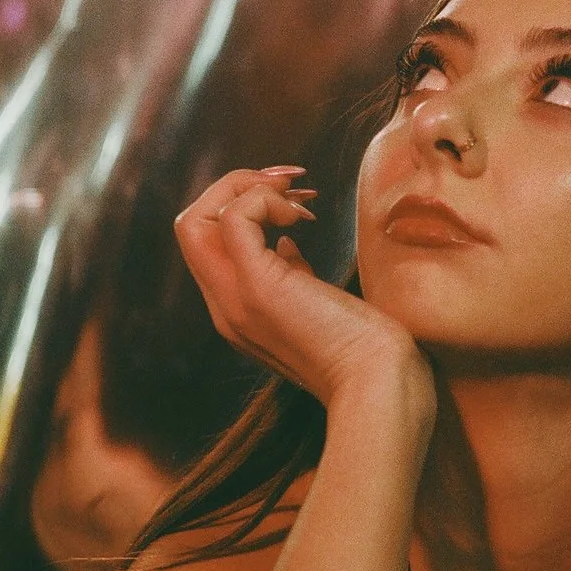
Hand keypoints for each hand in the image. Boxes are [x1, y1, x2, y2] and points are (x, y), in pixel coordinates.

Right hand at [174, 168, 432, 422]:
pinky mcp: (258, 289)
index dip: (239, 208)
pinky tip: (302, 216)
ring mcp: (235, 299)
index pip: (205, 243)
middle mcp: (225, 307)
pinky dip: (263, 201)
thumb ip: (293, 275)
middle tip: (290, 185)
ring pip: (194, 221)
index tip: (291, 203)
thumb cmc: (366, 348)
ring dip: (244, 190)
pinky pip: (234, 220)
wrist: (380, 385)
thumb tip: (288, 242)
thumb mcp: (318, 305)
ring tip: (294, 197)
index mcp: (237, 311)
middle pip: (190, 225)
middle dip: (235, 189)